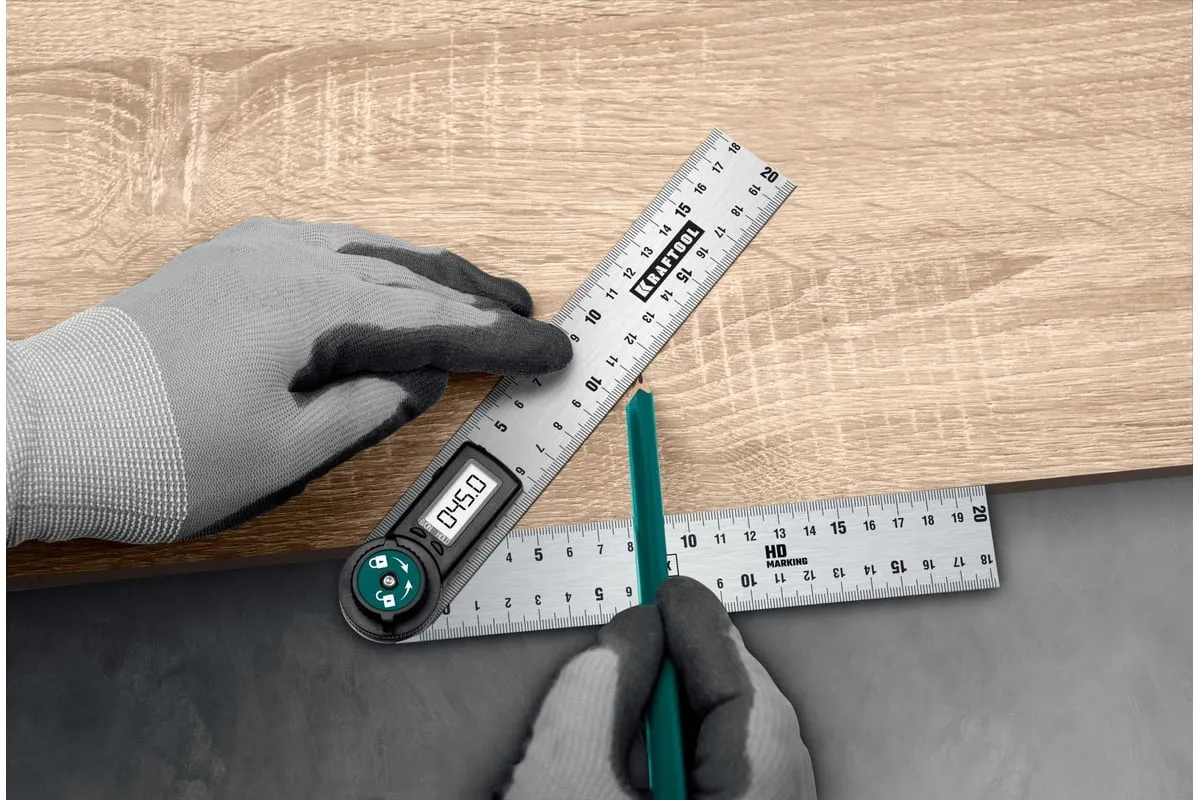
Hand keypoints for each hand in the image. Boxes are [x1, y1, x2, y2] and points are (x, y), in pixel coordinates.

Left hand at [6, 218, 570, 545]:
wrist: (46, 430)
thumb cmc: (155, 452)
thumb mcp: (284, 453)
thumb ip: (368, 408)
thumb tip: (417, 378)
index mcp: (309, 308)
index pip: (433, 322)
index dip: (501, 342)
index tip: (551, 350)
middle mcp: (286, 263)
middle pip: (409, 275)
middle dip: (477, 299)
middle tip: (530, 316)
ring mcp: (251, 254)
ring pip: (369, 252)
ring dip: (430, 273)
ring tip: (477, 293)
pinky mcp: (226, 263)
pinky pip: (326, 247)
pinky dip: (374, 261)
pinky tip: (384, 270)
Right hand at [498, 576, 816, 799]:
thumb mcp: (567, 775)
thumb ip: (597, 691)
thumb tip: (631, 632)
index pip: (745, 690)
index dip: (703, 627)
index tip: (669, 587)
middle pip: (744, 719)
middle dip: (680, 677)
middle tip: (628, 655)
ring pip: (728, 752)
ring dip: (670, 727)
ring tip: (610, 746)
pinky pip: (713, 783)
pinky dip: (672, 764)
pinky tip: (625, 777)